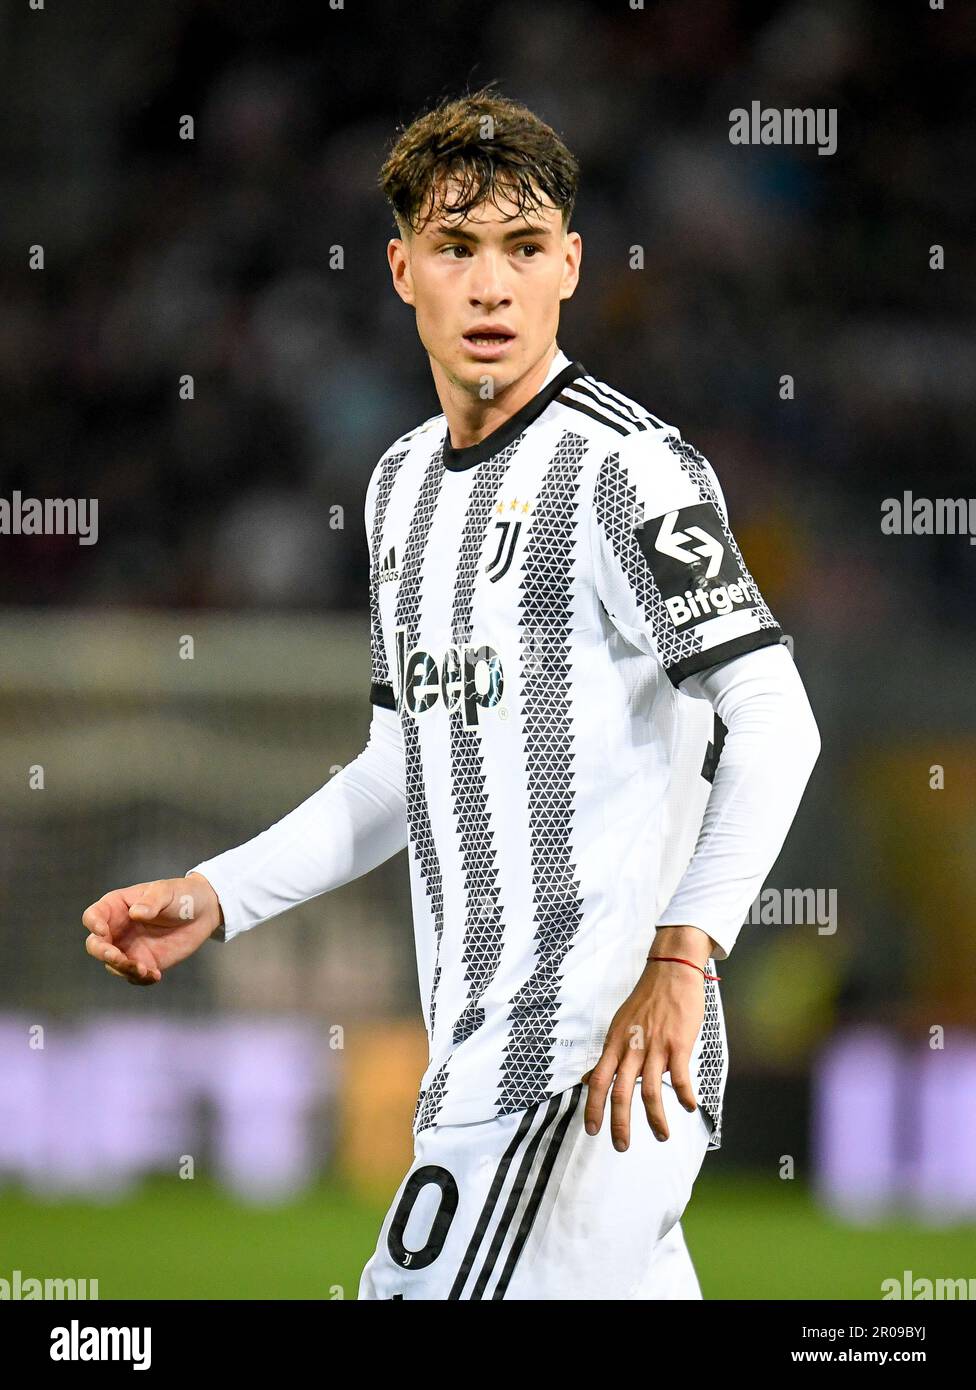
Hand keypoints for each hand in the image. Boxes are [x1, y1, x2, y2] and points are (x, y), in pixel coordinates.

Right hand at [81, 873, 222, 986]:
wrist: (203, 913)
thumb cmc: (180, 894)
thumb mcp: (166, 891)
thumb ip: (151, 901)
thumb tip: (136, 913)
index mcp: (116, 906)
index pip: (93, 916)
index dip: (93, 924)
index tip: (103, 931)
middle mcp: (117, 929)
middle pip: (96, 945)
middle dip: (103, 953)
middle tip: (118, 958)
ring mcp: (129, 947)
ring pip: (112, 964)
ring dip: (123, 969)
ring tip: (144, 970)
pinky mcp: (144, 962)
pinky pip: (133, 976)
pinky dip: (140, 979)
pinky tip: (155, 975)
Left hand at [581, 926, 714, 1149]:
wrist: (671, 972)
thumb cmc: (646, 1000)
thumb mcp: (618, 1025)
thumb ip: (607, 1055)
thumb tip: (586, 1079)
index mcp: (614, 1043)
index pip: (596, 1080)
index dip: (592, 1107)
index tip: (592, 1130)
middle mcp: (631, 1047)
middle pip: (619, 1092)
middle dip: (619, 1124)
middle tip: (620, 1146)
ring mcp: (655, 1046)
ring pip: (650, 1091)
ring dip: (655, 1119)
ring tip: (661, 1136)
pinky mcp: (678, 1044)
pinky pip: (681, 1077)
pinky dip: (685, 1096)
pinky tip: (689, 1107)